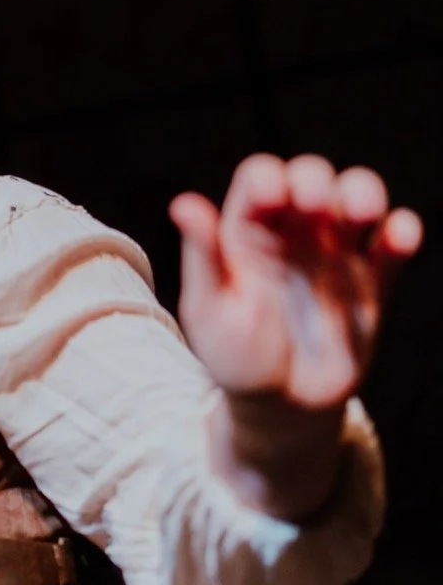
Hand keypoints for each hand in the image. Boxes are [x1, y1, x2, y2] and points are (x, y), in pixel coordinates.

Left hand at [169, 153, 422, 410]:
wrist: (281, 406)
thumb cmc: (234, 355)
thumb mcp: (210, 307)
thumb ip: (203, 256)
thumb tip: (184, 203)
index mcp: (247, 232)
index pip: (260, 180)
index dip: (268, 178)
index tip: (272, 196)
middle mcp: (292, 233)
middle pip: (311, 178)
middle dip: (316, 179)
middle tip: (314, 204)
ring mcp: (334, 255)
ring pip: (356, 200)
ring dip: (363, 193)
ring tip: (362, 211)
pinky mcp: (372, 284)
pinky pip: (391, 248)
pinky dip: (401, 233)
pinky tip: (399, 234)